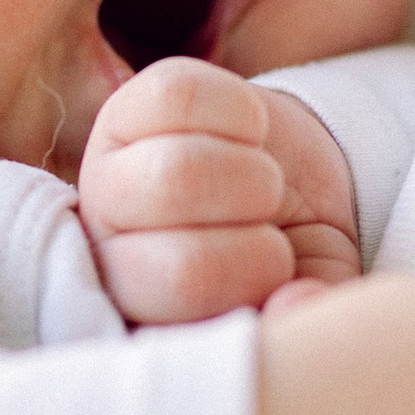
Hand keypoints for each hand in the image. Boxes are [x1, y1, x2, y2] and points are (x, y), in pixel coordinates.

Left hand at [79, 60, 360, 324]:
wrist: (292, 180)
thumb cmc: (295, 251)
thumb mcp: (310, 294)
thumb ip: (305, 319)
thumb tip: (296, 307)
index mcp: (144, 315)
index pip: (187, 297)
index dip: (256, 274)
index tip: (277, 264)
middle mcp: (105, 253)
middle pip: (177, 249)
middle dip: (255, 227)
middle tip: (269, 217)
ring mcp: (104, 176)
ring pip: (174, 172)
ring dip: (248, 170)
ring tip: (261, 178)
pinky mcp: (123, 109)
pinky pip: (176, 96)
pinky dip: (237, 108)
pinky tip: (247, 130)